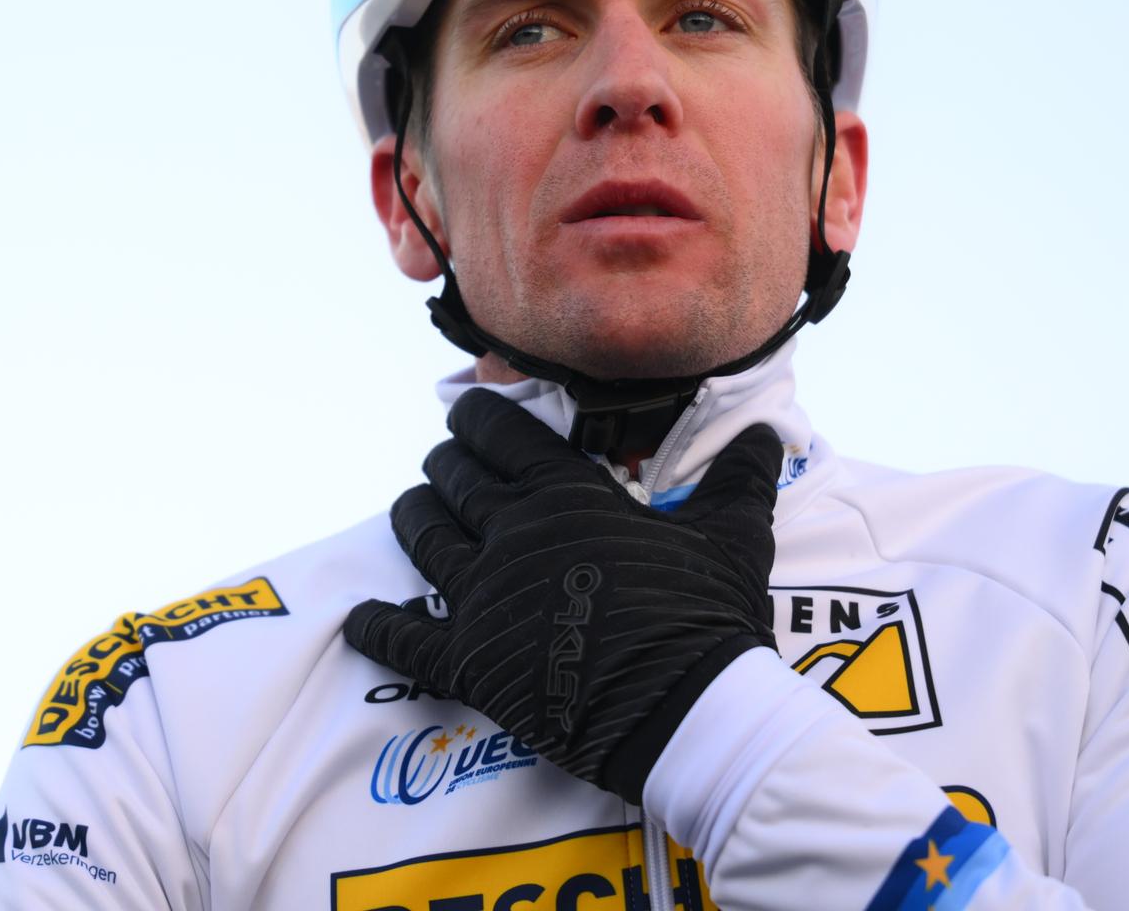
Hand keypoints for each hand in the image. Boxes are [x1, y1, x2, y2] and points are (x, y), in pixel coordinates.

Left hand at [343, 388, 781, 802]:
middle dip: (443, 465)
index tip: (465, 416)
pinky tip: (358, 620)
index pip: (497, 431)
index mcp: (565, 496)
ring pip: (421, 539)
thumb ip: (740, 477)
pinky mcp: (470, 662)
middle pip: (450, 479)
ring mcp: (484, 598)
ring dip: (411, 519)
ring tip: (413, 512)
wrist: (692, 712)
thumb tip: (770, 434)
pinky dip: (377, 628)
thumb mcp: (733, 535)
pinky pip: (404, 640)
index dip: (473, 417)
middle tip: (444, 466)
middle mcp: (512, 535)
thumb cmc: (710, 618)